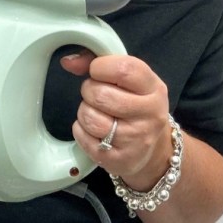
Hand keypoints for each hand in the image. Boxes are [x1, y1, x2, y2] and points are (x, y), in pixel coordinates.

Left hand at [61, 50, 172, 180]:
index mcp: (154, 89)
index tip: (97, 71)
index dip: (100, 67)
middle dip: (89, 90)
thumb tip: (68, 62)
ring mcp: (135, 140)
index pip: (124, 69)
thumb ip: (101, 63)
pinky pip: (83, 137)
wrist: (154, 152)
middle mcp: (150, 115)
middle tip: (96, 95)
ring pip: (89, 117)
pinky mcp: (118, 160)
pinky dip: (81, 131)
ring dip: (85, 111)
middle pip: (101, 95)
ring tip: (97, 113)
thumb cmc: (137, 108)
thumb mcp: (131, 81)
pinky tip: (95, 131)